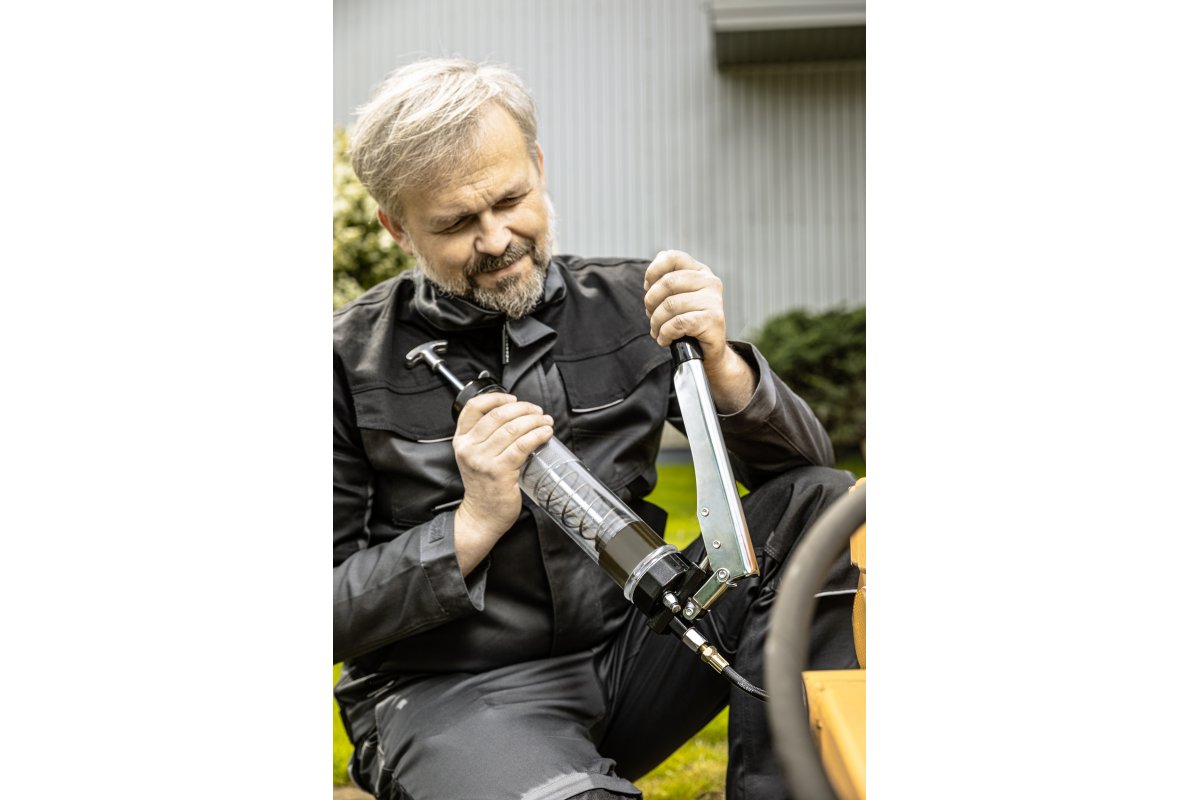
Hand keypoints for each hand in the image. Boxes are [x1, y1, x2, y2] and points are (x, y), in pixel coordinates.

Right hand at [452, 393, 554, 573]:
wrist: (482, 515)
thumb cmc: (484, 486)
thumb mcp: (474, 456)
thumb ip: (485, 436)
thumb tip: (516, 415)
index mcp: (461, 440)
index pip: (474, 407)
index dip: (496, 397)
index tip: (513, 398)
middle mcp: (469, 448)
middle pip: (499, 415)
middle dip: (523, 408)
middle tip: (537, 411)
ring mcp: (483, 460)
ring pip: (513, 429)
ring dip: (535, 421)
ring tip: (545, 421)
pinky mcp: (500, 471)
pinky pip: (523, 445)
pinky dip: (537, 435)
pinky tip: (546, 433)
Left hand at [643, 250, 756, 411]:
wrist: (708, 351)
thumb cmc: (689, 323)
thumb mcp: (678, 297)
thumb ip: (667, 281)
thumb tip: (653, 272)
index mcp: (700, 271)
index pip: (673, 257)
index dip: (653, 271)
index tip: (647, 287)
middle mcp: (710, 282)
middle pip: (667, 282)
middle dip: (651, 302)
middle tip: (651, 316)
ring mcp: (714, 300)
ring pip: (670, 305)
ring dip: (656, 322)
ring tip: (657, 331)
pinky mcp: (713, 320)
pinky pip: (678, 323)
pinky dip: (665, 334)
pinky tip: (665, 339)